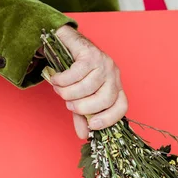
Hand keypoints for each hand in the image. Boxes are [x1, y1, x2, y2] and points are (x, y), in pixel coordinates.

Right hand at [49, 25, 127, 139]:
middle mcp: (112, 74)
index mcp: (114, 86)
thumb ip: (82, 116)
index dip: (109, 118)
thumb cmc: (73, 71)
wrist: (63, 42)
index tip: (92, 125)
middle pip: (106, 98)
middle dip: (84, 107)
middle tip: (70, 104)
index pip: (121, 106)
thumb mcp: (78, 97)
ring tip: (60, 89)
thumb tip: (84, 135)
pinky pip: (77, 73)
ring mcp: (103, 62)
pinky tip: (57, 79)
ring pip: (89, 86)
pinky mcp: (90, 53)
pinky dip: (63, 80)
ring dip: (69, 92)